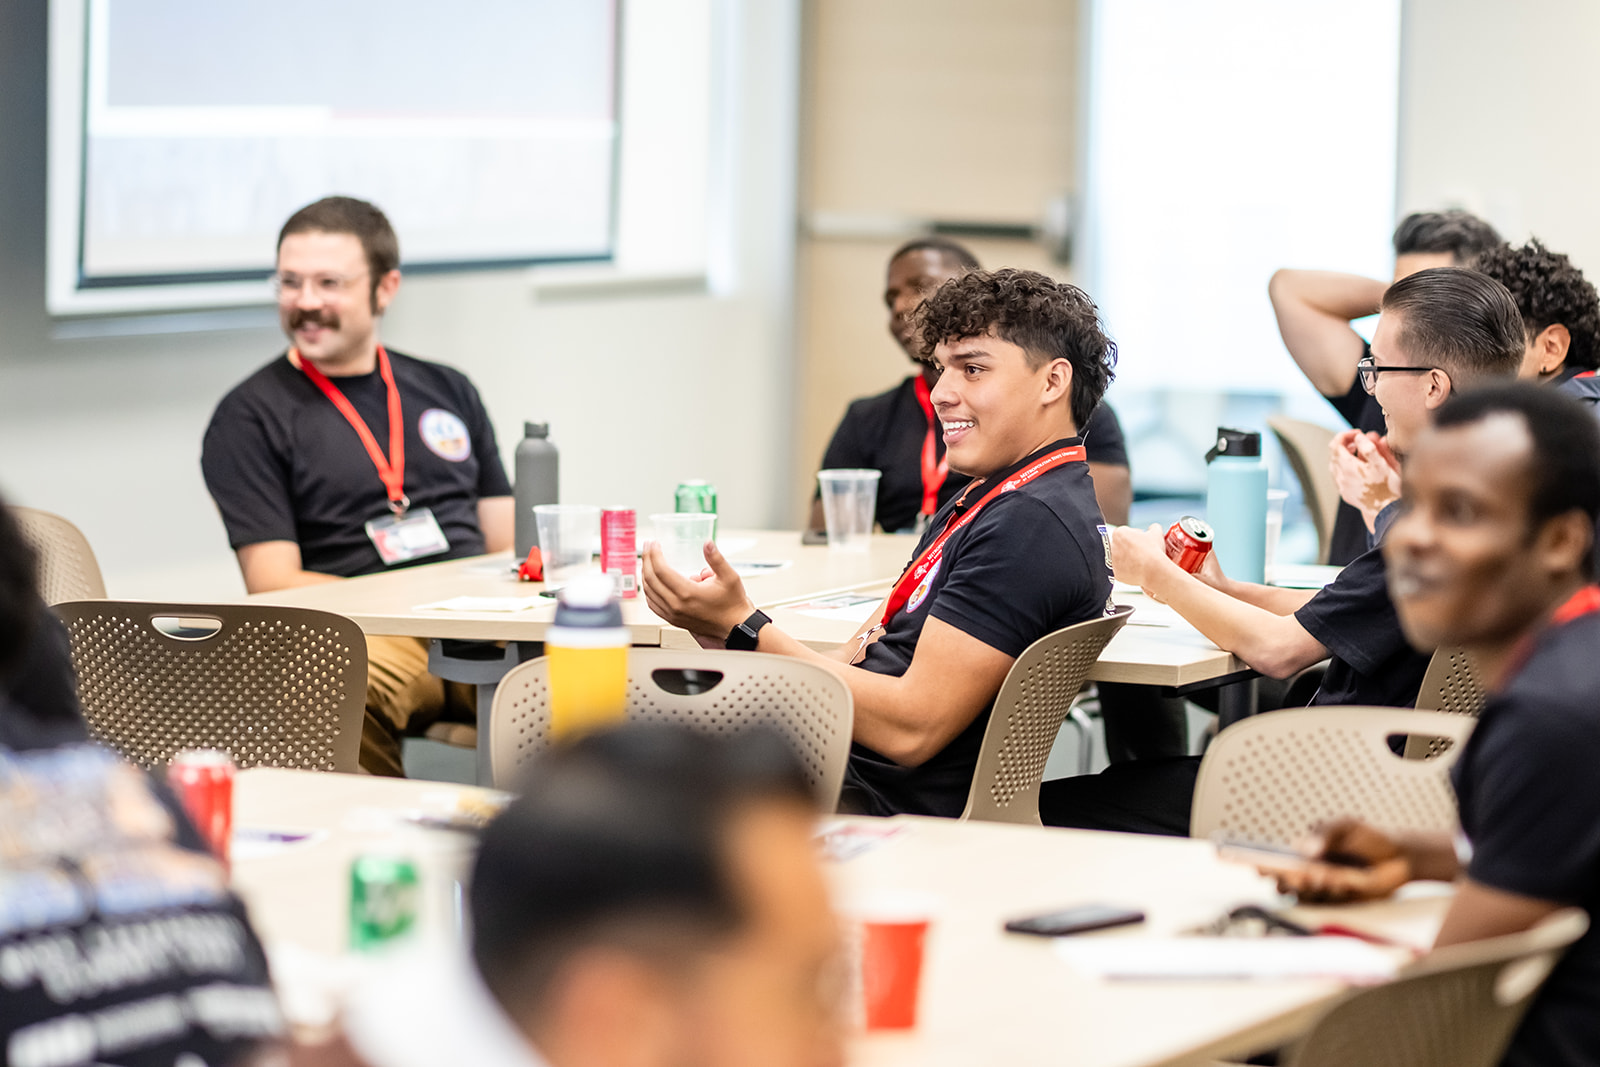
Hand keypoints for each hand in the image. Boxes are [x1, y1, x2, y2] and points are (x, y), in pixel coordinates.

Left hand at [641, 539, 755, 642]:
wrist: (734, 625)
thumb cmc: (733, 603)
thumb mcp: (729, 577)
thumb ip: (716, 559)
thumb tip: (707, 544)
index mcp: (688, 593)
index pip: (661, 570)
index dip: (654, 554)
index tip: (654, 544)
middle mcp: (677, 605)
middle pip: (650, 579)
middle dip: (647, 560)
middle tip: (648, 548)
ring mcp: (673, 614)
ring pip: (648, 592)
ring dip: (645, 575)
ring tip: (647, 561)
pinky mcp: (673, 620)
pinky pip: (653, 604)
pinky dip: (648, 591)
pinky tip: (650, 582)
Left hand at [1110, 524, 1181, 591]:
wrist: (1153, 570)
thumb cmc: (1153, 550)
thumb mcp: (1156, 533)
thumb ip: (1153, 528)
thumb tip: (1153, 528)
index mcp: (1119, 533)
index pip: (1123, 532)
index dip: (1133, 535)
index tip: (1139, 540)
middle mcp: (1112, 545)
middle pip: (1119, 545)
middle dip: (1128, 547)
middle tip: (1139, 551)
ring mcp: (1112, 560)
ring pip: (1118, 558)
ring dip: (1126, 559)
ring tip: (1139, 561)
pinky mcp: (1114, 573)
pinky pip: (1120, 570)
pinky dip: (1126, 570)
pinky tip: (1136, 569)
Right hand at [1266, 818, 1412, 902]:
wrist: (1401, 856)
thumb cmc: (1369, 837)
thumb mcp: (1345, 827)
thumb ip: (1325, 834)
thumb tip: (1306, 850)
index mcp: (1304, 853)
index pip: (1277, 862)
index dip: (1264, 866)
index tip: (1259, 866)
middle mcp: (1310, 873)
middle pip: (1286, 883)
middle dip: (1289, 881)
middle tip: (1301, 875)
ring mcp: (1325, 889)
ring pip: (1306, 895)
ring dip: (1315, 887)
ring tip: (1328, 876)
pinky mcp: (1341, 902)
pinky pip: (1329, 903)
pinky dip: (1334, 893)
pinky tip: (1344, 882)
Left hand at [1329, 430, 1400, 524]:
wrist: (1387, 510)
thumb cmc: (1388, 486)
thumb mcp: (1381, 463)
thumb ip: (1368, 447)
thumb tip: (1358, 437)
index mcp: (1347, 467)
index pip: (1336, 444)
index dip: (1346, 435)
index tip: (1359, 433)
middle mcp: (1340, 477)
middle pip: (1333, 454)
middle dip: (1345, 444)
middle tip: (1358, 441)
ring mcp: (1342, 486)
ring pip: (1334, 465)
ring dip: (1343, 456)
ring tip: (1357, 452)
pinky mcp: (1345, 494)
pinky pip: (1338, 476)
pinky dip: (1344, 467)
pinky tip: (1356, 468)